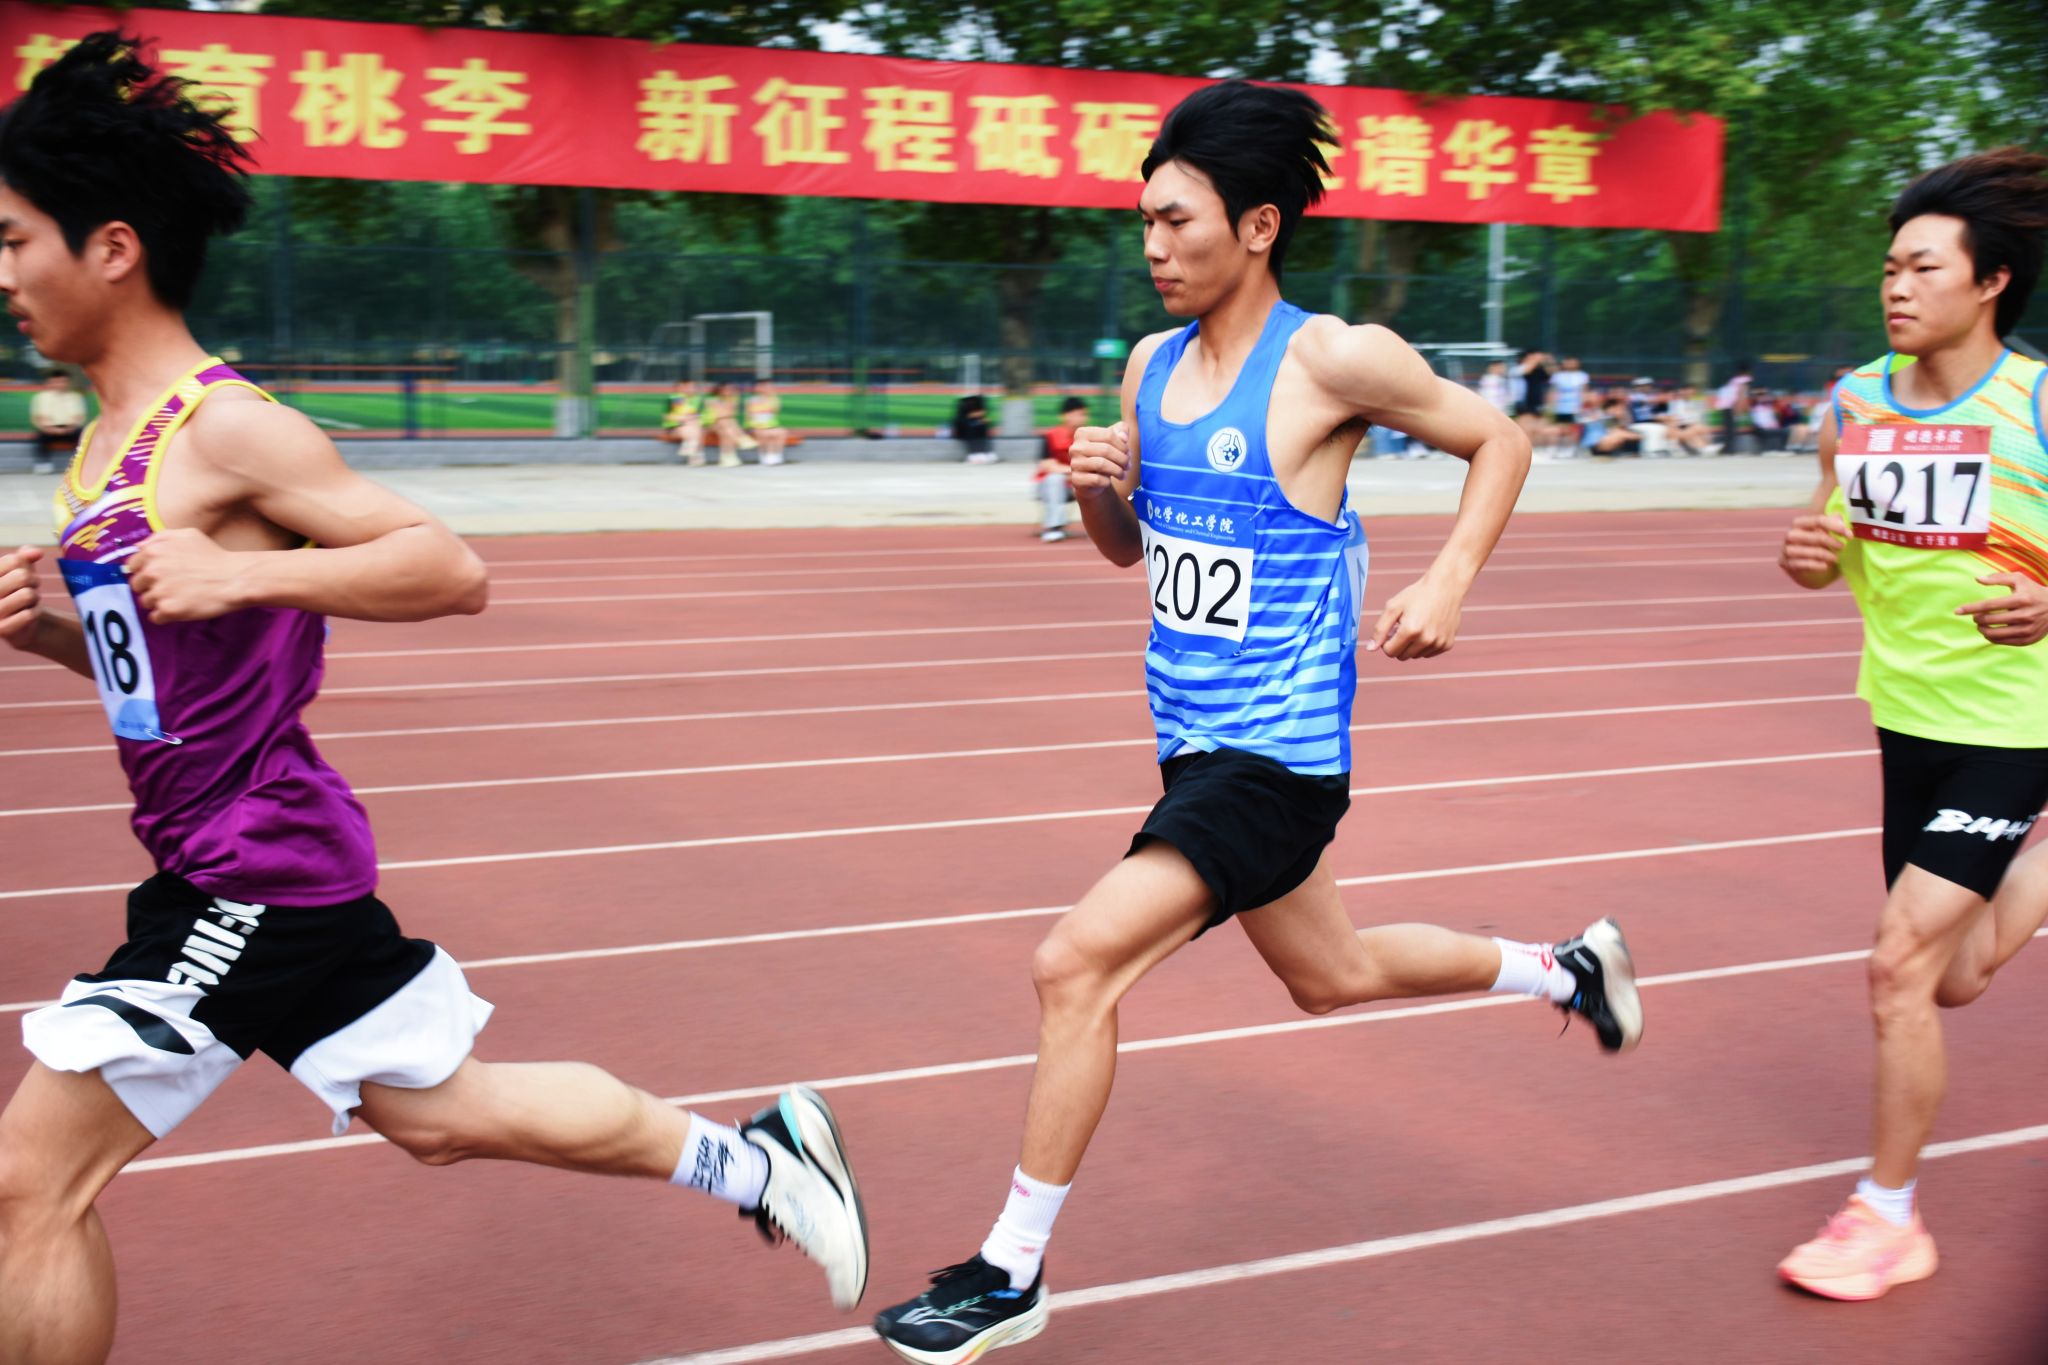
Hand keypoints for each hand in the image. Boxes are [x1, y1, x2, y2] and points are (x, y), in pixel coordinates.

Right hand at [0, 545, 45, 650]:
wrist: (21, 620)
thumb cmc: (18, 588)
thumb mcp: (21, 568)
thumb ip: (26, 555)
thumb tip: (37, 552)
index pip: (13, 561)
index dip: (25, 566)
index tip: (21, 573)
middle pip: (22, 577)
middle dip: (33, 582)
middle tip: (28, 588)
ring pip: (28, 595)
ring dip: (34, 598)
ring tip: (26, 602)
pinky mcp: (1, 629)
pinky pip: (28, 615)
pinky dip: (34, 612)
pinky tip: (26, 615)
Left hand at [125, 528, 251, 622]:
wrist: (235, 578)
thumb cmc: (213, 556)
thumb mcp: (188, 535)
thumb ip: (159, 537)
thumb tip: (138, 547)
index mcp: (153, 552)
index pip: (132, 566)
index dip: (146, 571)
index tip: (160, 575)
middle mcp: (152, 571)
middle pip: (137, 585)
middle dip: (151, 586)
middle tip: (171, 587)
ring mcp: (159, 592)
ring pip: (145, 602)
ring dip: (158, 601)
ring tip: (179, 597)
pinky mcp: (169, 610)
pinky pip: (156, 617)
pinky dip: (166, 615)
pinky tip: (181, 608)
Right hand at [1068, 422, 1129, 494]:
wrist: (1091, 480)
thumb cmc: (1104, 457)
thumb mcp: (1114, 441)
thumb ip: (1121, 432)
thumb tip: (1123, 436)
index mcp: (1082, 433)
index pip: (1108, 435)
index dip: (1123, 445)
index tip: (1128, 454)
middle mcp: (1075, 447)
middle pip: (1106, 449)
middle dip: (1122, 459)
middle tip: (1128, 466)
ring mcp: (1074, 463)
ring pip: (1101, 464)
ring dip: (1117, 471)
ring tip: (1122, 474)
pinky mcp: (1076, 479)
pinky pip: (1097, 479)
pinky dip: (1107, 481)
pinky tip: (1108, 481)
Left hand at [1369, 573, 1464, 660]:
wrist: (1446, 587)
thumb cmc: (1417, 595)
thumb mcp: (1393, 607)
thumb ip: (1380, 629)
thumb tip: (1370, 649)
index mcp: (1410, 630)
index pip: (1389, 652)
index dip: (1387, 642)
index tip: (1392, 630)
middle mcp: (1426, 640)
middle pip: (1402, 656)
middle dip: (1399, 645)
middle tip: (1404, 627)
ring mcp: (1438, 643)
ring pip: (1415, 656)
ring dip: (1412, 645)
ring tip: (1417, 626)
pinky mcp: (1447, 644)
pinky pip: (1428, 654)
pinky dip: (1425, 645)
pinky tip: (1428, 629)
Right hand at [1779, 513, 1845, 581]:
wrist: (1805, 568)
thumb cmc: (1817, 546)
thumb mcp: (1825, 532)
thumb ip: (1832, 522)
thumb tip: (1840, 517)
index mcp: (1799, 523)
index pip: (1818, 521)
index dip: (1835, 526)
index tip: (1849, 534)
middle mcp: (1790, 535)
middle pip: (1815, 536)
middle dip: (1832, 541)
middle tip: (1843, 547)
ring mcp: (1786, 550)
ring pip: (1809, 552)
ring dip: (1826, 555)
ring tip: (1836, 558)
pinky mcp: (1786, 564)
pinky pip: (1804, 564)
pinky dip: (1817, 565)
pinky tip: (1825, 566)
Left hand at [1955, 573, 2047, 646]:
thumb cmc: (2032, 591)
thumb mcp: (2019, 579)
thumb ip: (1997, 578)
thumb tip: (1977, 579)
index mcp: (2021, 599)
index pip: (1989, 605)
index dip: (1971, 608)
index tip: (1957, 611)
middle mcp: (2025, 615)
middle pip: (1990, 621)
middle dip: (1977, 619)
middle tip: (1975, 617)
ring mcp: (2027, 629)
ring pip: (1995, 634)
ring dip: (1982, 630)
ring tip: (1980, 625)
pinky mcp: (2028, 639)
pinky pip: (2004, 642)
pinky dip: (1992, 638)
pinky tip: (1990, 632)